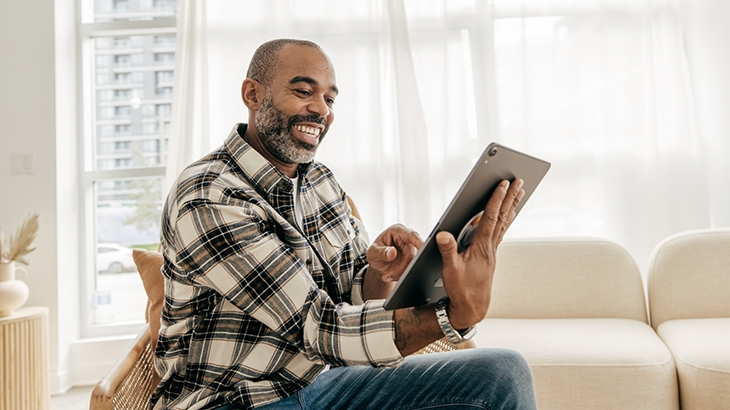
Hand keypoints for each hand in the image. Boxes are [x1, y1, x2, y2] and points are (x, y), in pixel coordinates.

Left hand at [367, 224, 422, 282]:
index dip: (418, 241)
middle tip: (389, 275)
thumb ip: (381, 252)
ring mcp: (410, 250)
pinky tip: (391, 276)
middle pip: (412, 254)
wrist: (377, 263)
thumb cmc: (375, 252)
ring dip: (400, 273)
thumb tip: (392, 252)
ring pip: (412, 264)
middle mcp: (406, 240)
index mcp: (397, 231)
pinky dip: (401, 275)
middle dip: (401, 268)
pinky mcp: (412, 260)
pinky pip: (411, 269)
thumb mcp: (373, 251)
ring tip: (387, 276)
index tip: (423, 247)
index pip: (411, 235)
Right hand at [436, 179, 524, 328]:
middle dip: (510, 198)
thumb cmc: (461, 289)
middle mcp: (490, 247)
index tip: (503, 184)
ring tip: (519, 192)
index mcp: (481, 247)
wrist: (472, 307)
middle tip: (519, 181)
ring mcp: (492, 251)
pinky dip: (505, 219)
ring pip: (504, 223)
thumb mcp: (450, 270)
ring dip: (511, 206)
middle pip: (502, 217)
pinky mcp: (490, 255)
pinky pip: (501, 231)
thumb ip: (447, 250)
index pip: (490, 218)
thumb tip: (442, 233)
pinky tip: (508, 214)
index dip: (496, 199)